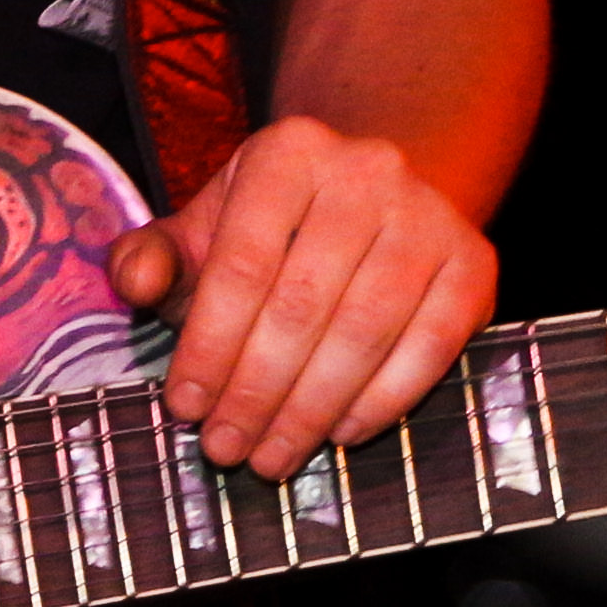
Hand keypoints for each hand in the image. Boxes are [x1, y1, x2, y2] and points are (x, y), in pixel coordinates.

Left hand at [109, 118, 497, 482]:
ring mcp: (429, 213)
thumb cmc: (270, 233)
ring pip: (365, 330)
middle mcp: (367, 169)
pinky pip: (431, 345)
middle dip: (256, 390)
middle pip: (303, 303)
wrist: (374, 202)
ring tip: (272, 455)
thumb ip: (153, 257)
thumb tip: (131, 281)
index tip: (183, 408)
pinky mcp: (475, 260)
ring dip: (312, 409)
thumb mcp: (203, 233)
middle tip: (226, 448)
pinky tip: (340, 434)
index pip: (242, 262)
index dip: (209, 345)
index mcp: (289, 150)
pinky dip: (384, 400)